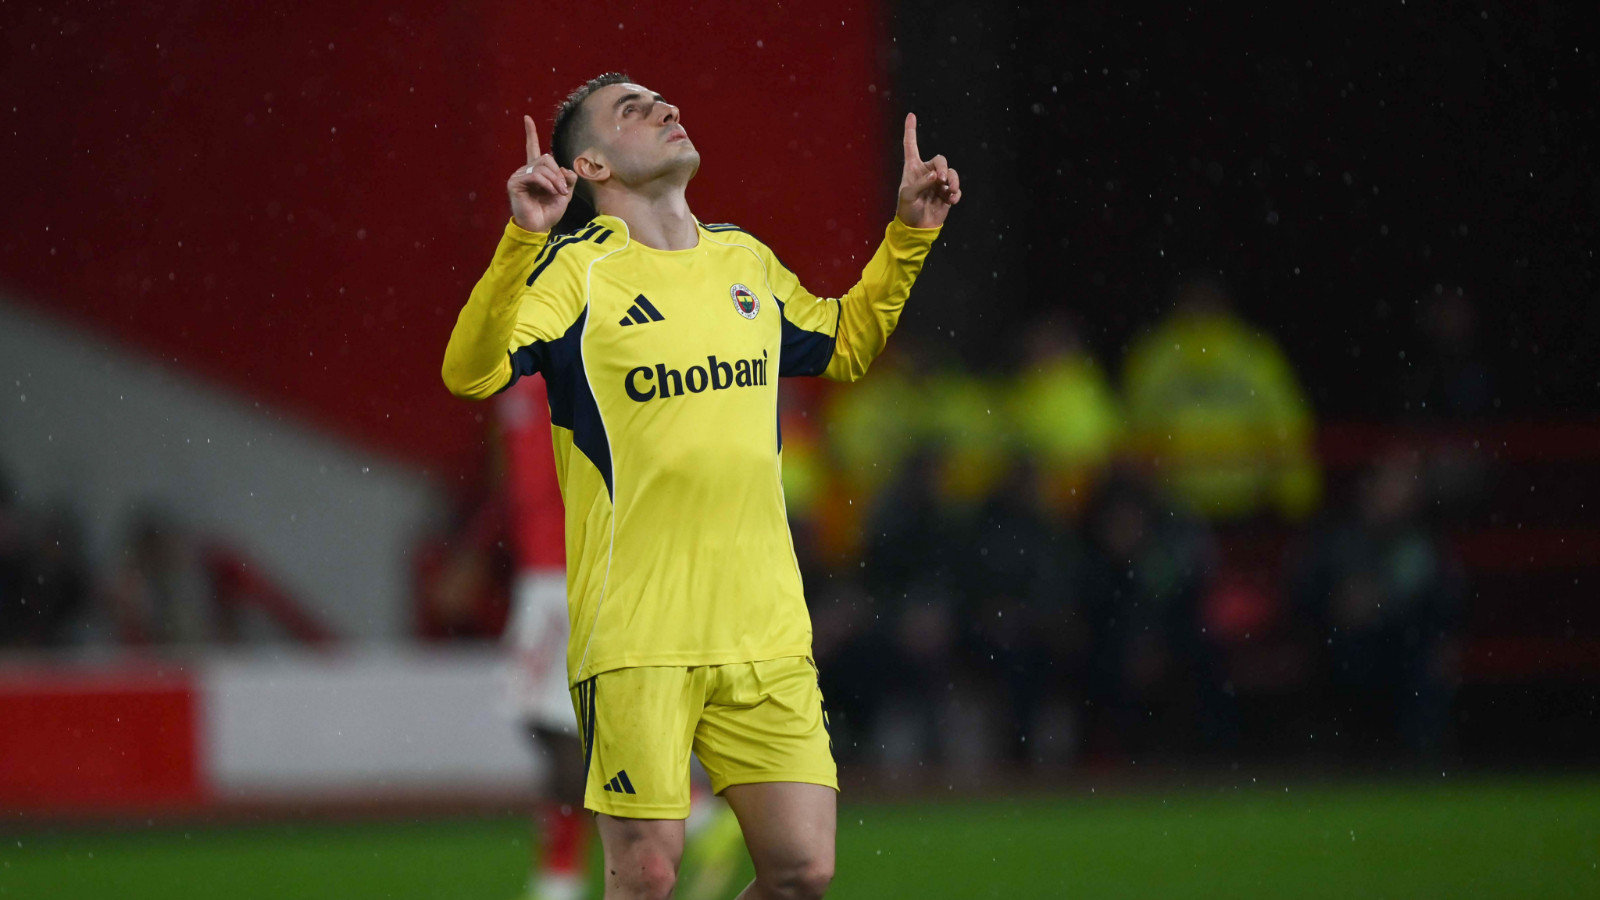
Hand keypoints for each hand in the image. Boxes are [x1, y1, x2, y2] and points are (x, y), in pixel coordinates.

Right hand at [507, 115, 578, 233]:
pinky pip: (535, 175)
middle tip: (563, 189)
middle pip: (546, 158)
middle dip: (558, 173)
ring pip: (542, 166)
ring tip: (558, 193)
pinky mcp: (515, 183)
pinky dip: (547, 183)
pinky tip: (550, 192)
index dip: (530, 133)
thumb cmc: (549, 212)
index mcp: (536, 171)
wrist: (539, 227)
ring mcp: (519, 176)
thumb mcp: (564, 193)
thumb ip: (567, 179)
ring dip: (555, 180)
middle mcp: (525, 170)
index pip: (532, 148)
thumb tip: (566, 169)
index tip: (527, 118)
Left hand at [895, 113, 961, 228]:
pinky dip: (956, 193)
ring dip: (952, 181)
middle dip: (944, 168)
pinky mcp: (947, 193)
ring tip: (949, 192)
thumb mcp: (908, 195)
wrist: (917, 228)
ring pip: (951, 172)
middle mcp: (926, 172)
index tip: (911, 115)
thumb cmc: (907, 210)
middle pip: (940, 160)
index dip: (911, 130)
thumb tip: (938, 175)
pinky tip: (951, 201)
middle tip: (942, 181)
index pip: (911, 145)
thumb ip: (921, 183)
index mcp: (912, 168)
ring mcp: (938, 182)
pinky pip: (956, 188)